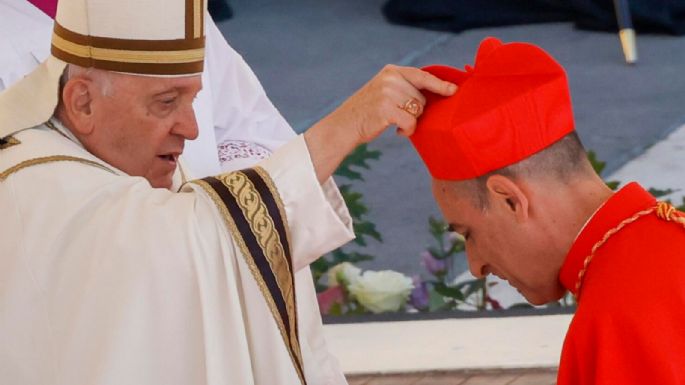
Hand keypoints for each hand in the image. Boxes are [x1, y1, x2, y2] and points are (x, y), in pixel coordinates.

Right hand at [304, 65, 456, 182]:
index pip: (422, 76)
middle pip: (422, 97)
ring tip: (395, 123)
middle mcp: (390, 79)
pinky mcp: (386, 109)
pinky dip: (408, 130)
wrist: (344, 126)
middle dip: (415, 110)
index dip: (440, 84)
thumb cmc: (368, 112)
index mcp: (391, 71)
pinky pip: (411, 122)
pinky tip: (397, 132)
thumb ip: (405, 87)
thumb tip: (437, 92)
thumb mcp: (385, 91)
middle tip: (397, 115)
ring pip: (418, 110)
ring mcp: (388, 93)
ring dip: (411, 121)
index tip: (454, 90)